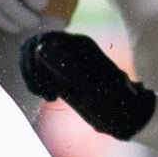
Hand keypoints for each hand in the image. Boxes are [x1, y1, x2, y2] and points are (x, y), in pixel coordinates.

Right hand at [19, 32, 155, 139]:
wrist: (125, 117)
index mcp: (79, 45)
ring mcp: (64, 61)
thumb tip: (41, 48)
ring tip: (47, 96)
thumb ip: (66, 66)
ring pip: (32, 57)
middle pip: (33, 47)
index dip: (37, 62)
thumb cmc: (113, 102)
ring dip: (32, 76)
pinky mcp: (61, 74)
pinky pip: (38, 69)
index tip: (47, 86)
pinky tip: (47, 96)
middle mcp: (70, 49)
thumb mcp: (91, 87)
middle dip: (33, 71)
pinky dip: (35, 82)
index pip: (43, 40)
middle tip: (47, 95)